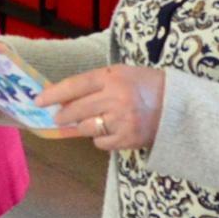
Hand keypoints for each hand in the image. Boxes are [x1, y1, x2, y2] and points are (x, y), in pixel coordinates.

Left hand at [38, 64, 166, 152]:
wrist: (180, 106)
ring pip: (86, 128)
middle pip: (76, 110)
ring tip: (92, 121)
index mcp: (113, 77)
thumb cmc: (147, 86)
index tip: (38, 101)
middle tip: (58, 117)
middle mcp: (115, 98)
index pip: (75, 85)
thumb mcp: (122, 74)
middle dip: (63, 115)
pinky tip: (110, 131)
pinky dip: (100, 139)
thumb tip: (65, 99)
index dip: (54, 94)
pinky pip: (101, 143)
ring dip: (83, 126)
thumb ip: (96, 84)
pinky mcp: (128, 139)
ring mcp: (122, 120)